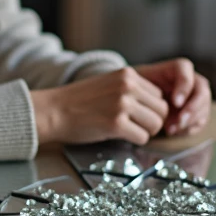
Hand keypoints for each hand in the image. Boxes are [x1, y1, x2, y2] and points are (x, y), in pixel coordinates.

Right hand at [30, 67, 168, 145]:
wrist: (53, 110)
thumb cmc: (78, 101)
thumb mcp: (108, 83)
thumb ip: (130, 89)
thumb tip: (154, 106)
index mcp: (127, 74)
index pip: (159, 95)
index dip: (150, 109)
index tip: (137, 116)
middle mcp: (128, 86)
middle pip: (162, 110)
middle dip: (152, 122)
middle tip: (136, 127)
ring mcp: (122, 104)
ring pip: (156, 124)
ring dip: (145, 132)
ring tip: (127, 131)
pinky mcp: (116, 123)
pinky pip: (142, 138)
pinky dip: (134, 141)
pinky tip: (119, 135)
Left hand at [134, 58, 211, 136]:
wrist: (137, 98)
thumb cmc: (136, 86)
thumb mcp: (137, 82)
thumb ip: (145, 85)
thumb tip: (157, 99)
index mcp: (178, 68)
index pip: (187, 73)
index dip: (185, 88)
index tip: (175, 103)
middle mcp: (191, 80)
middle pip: (202, 92)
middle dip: (193, 108)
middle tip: (180, 121)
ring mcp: (195, 97)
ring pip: (204, 108)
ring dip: (190, 121)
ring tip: (170, 129)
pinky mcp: (195, 112)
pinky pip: (200, 122)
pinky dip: (188, 129)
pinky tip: (173, 131)